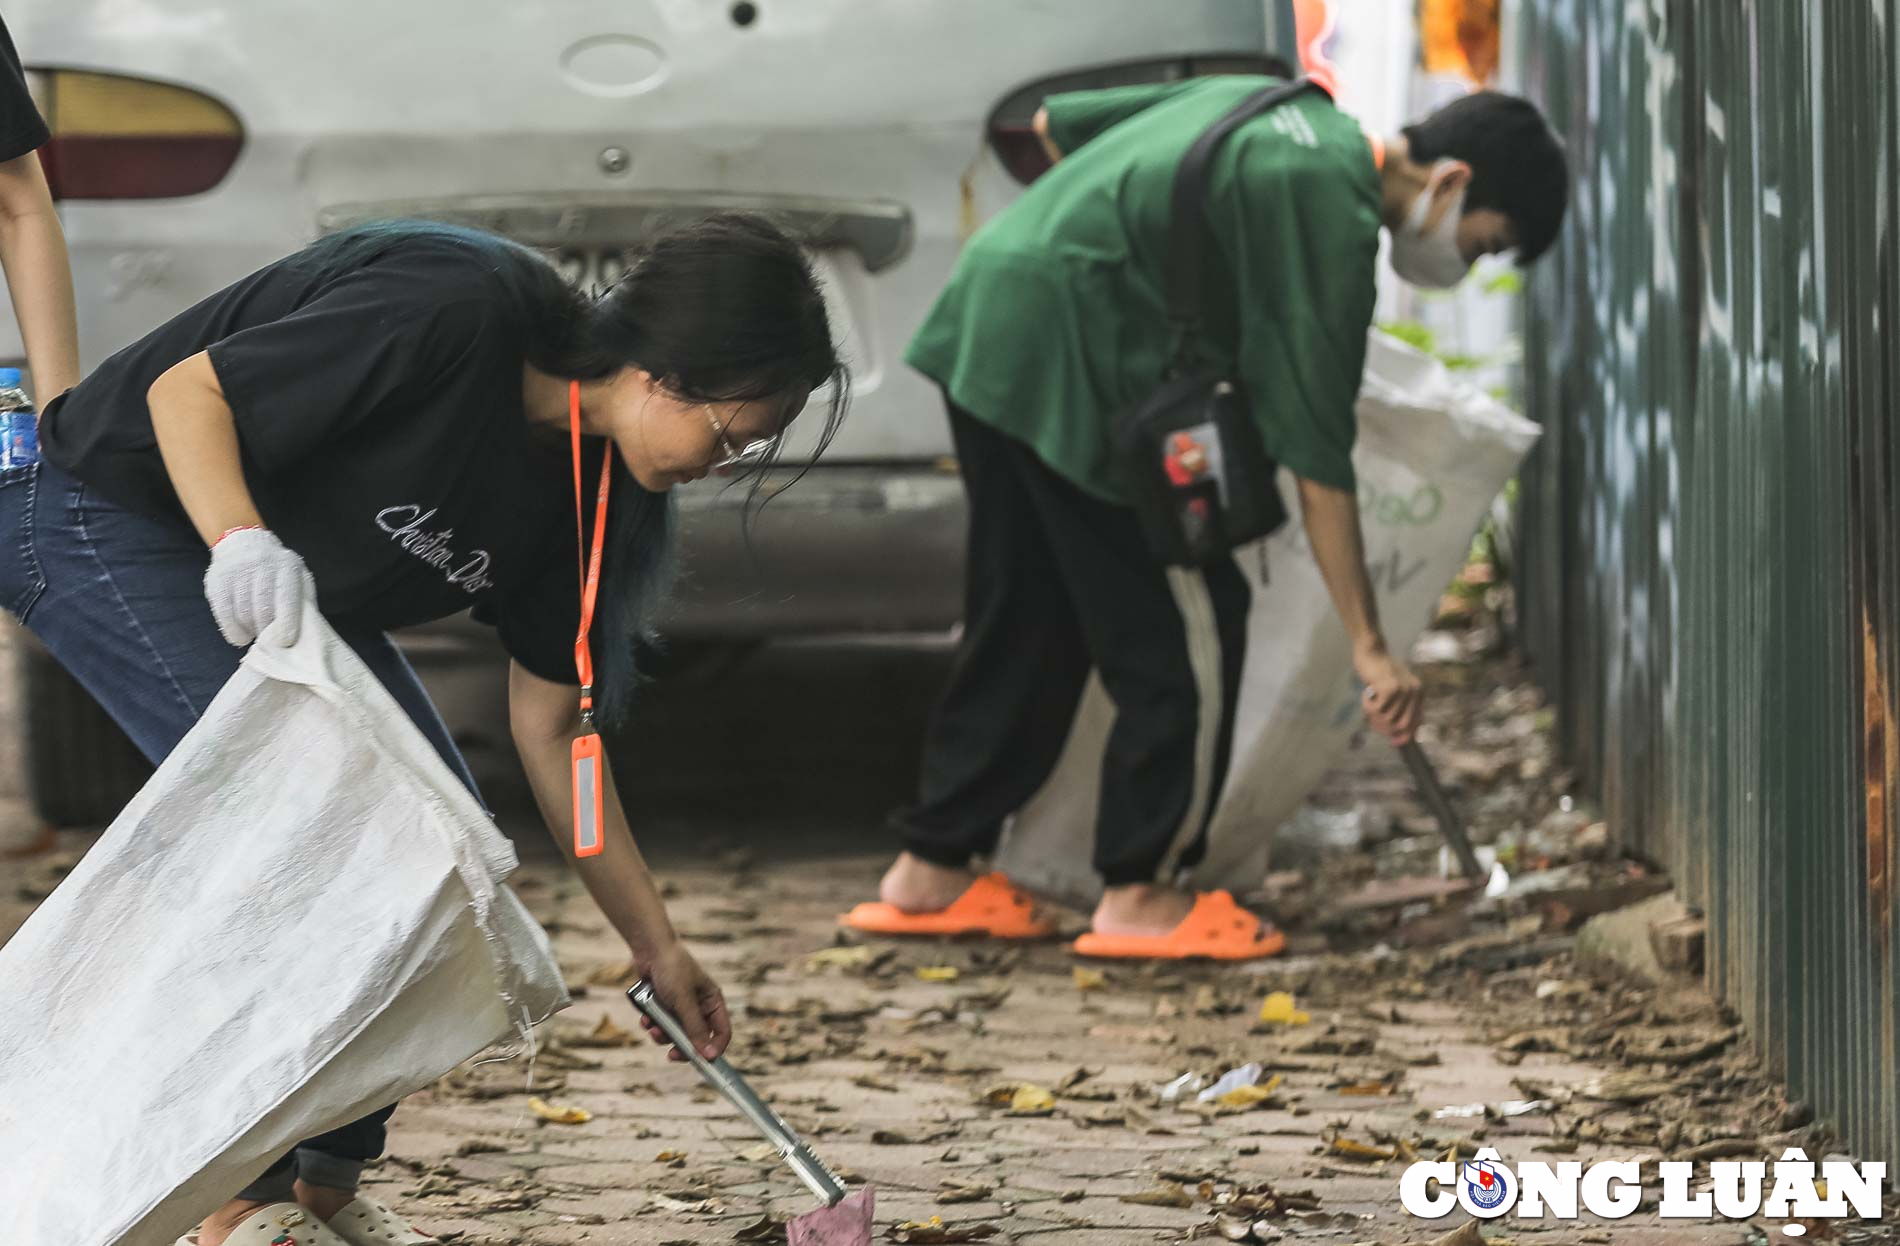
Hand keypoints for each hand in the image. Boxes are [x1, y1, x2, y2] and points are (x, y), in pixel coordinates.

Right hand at [202, 527, 315, 647]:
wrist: (245, 543)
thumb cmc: (279, 572)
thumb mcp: (299, 580)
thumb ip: (305, 603)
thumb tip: (306, 635)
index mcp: (287, 566)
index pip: (287, 602)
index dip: (285, 627)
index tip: (284, 642)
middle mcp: (261, 564)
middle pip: (263, 611)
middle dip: (267, 632)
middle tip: (270, 639)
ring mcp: (236, 570)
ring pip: (243, 614)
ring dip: (251, 631)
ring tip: (257, 632)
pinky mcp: (217, 579)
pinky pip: (224, 613)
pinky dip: (233, 631)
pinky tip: (241, 635)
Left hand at [635, 939, 730, 1062]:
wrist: (649, 949)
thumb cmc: (672, 969)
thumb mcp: (683, 1001)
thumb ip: (694, 1029)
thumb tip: (707, 1055)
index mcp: (712, 1002)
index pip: (722, 1032)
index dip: (715, 1048)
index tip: (704, 1062)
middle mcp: (699, 1006)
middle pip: (696, 1038)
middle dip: (682, 1045)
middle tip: (671, 1055)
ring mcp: (680, 1007)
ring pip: (675, 1034)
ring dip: (662, 1034)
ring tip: (652, 1027)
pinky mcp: (664, 1006)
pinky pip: (660, 1025)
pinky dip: (652, 1024)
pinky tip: (645, 1017)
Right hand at [1354, 643, 1422, 744]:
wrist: (1372, 649)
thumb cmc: (1379, 670)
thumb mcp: (1394, 687)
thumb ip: (1398, 705)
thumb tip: (1396, 732)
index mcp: (1418, 692)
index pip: (1417, 722)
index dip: (1406, 736)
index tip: (1394, 742)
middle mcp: (1414, 691)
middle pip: (1402, 726)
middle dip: (1386, 729)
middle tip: (1372, 720)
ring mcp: (1403, 690)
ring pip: (1388, 719)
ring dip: (1373, 715)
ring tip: (1367, 702)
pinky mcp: (1390, 688)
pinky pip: (1377, 710)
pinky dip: (1367, 706)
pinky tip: (1365, 694)